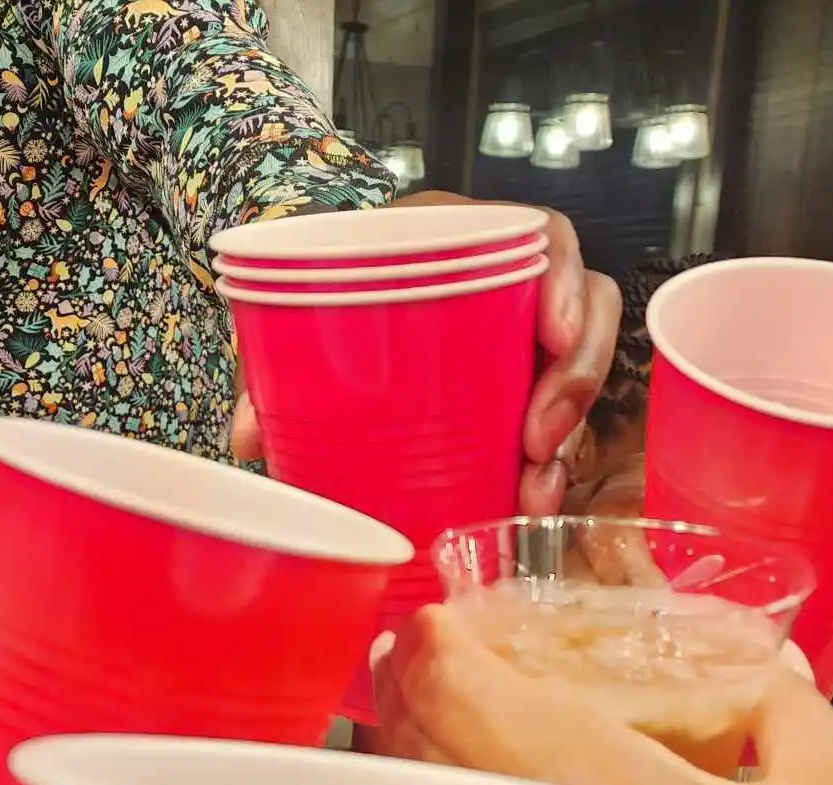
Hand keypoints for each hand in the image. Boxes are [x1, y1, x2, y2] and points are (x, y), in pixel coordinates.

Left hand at [229, 194, 622, 519]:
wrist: (316, 319)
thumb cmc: (317, 300)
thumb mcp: (292, 318)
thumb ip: (268, 365)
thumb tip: (249, 438)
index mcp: (458, 238)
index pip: (543, 238)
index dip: (564, 281)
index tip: (552, 334)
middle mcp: (505, 283)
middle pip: (583, 312)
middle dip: (574, 380)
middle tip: (539, 440)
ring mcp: (520, 339)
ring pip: (577, 375)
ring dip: (569, 436)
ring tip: (534, 488)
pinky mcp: (520, 388)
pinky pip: (561, 422)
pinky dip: (549, 465)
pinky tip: (527, 499)